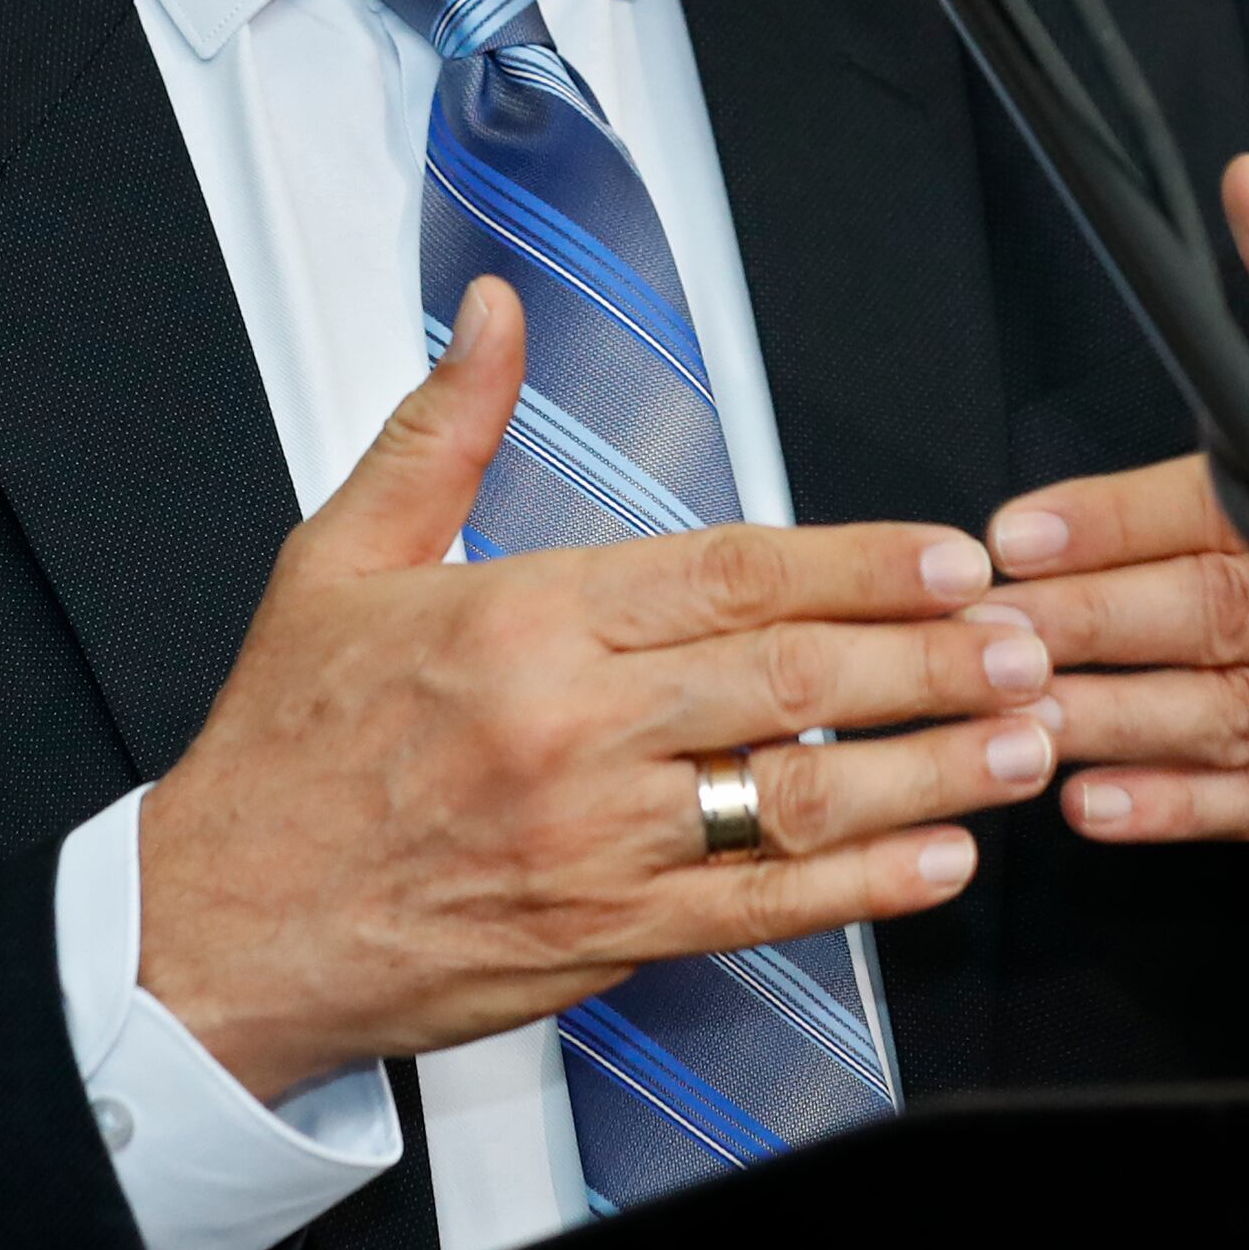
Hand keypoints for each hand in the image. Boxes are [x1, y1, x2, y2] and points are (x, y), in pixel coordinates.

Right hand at [137, 280, 1062, 1102]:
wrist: (218, 928)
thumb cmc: (285, 749)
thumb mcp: (344, 557)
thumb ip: (444, 427)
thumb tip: (497, 311)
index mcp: (522, 623)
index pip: (730, 574)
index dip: (858, 564)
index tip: (948, 557)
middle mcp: (571, 730)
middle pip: (789, 679)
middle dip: (930, 659)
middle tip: (1030, 640)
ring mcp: (596, 842)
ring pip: (798, 797)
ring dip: (932, 770)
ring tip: (1026, 742)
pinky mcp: (606, 938)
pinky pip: (761, 910)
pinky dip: (863, 889)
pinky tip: (941, 861)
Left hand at [986, 157, 1248, 859]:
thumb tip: (1247, 191)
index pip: (1247, 507)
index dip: (1121, 522)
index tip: (1021, 529)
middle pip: (1226, 619)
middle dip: (1089, 624)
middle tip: (975, 625)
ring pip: (1239, 723)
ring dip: (1115, 723)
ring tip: (1005, 714)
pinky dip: (1187, 814)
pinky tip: (1100, 804)